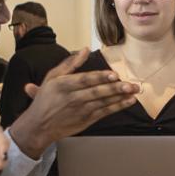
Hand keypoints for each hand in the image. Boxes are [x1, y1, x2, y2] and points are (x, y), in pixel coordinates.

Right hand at [10, 50, 139, 157]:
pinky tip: (129, 101)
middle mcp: (73, 98)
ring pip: (104, 102)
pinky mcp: (87, 119)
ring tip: (134, 91)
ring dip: (120, 97)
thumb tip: (85, 50)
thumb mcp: (52, 78)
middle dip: (116, 88)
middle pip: (97, 92)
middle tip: (131, 84)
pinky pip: (105, 112)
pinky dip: (118, 106)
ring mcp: (81, 110)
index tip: (114, 74)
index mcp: (64, 85)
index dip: (100, 77)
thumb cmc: (45, 100)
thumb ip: (69, 63)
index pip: (85, 80)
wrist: (39, 125)